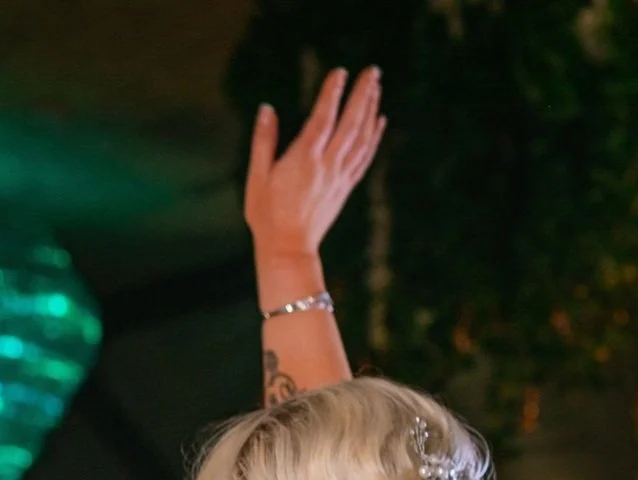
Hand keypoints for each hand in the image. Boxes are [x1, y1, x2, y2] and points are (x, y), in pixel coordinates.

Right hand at [245, 65, 386, 259]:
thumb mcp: (257, 176)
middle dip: (363, 96)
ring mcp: (339, 178)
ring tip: (377, 88)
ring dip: (371, 111)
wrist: (288, 249)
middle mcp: (327, 166)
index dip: (332, 93)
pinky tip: (379, 122)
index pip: (322, 118)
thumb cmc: (267, 214)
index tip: (341, 71)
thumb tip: (267, 109)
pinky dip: (373, 138)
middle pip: (351, 125)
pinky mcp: (345, 188)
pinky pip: (364, 159)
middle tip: (373, 71)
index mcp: (304, 159)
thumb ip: (263, 141)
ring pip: (361, 140)